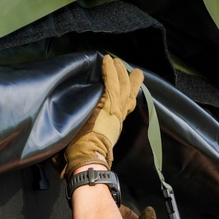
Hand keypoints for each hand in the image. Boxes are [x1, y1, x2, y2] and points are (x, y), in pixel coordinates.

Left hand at [63, 55, 143, 175]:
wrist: (89, 158)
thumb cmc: (87, 156)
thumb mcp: (98, 143)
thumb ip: (97, 131)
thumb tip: (88, 127)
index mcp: (116, 125)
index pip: (126, 107)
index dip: (129, 95)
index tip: (131, 86)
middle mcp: (118, 116)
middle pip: (129, 94)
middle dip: (130, 80)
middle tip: (130, 68)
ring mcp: (113, 109)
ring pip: (122, 86)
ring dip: (119, 71)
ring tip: (117, 60)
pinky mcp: (106, 104)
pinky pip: (110, 83)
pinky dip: (109, 71)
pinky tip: (107, 60)